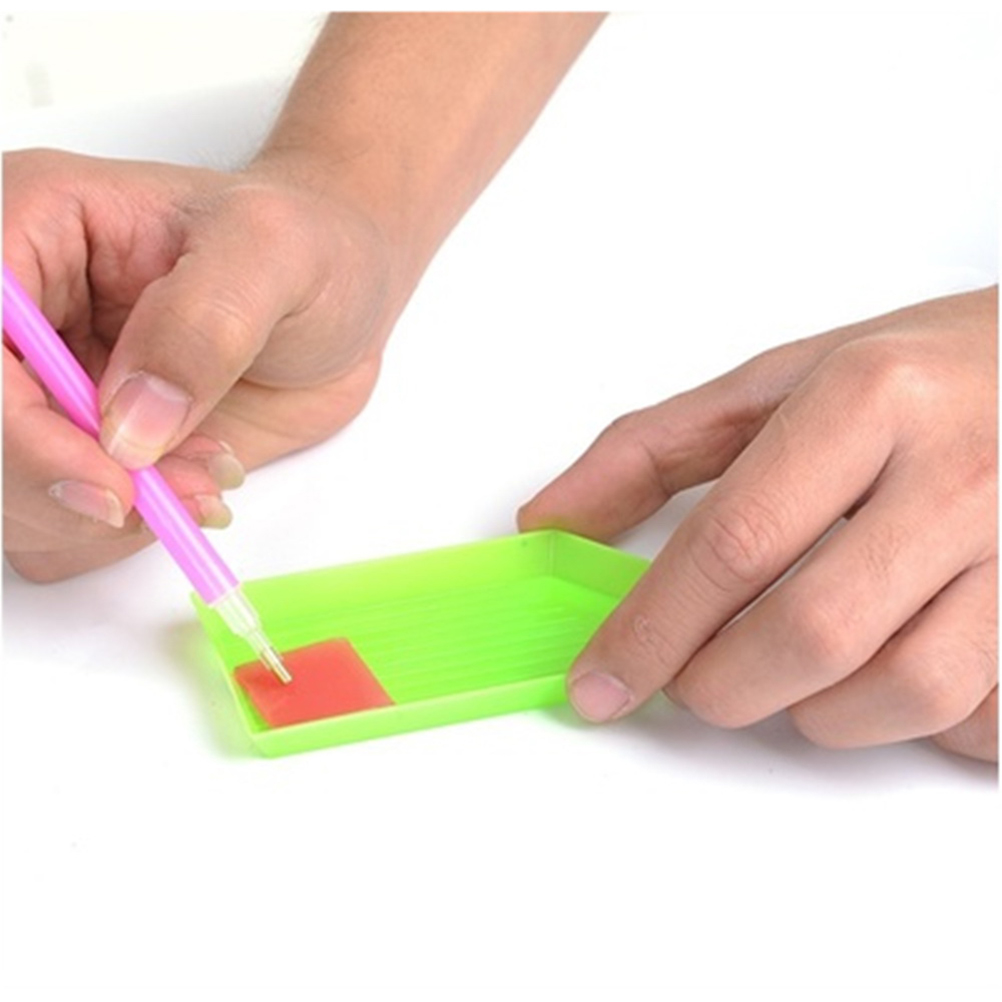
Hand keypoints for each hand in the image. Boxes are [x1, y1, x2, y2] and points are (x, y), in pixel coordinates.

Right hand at [3, 148, 402, 581]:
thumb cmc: (305, 250)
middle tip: (170, 493)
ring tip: (205, 477)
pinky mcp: (83, 451)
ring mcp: (47, 393)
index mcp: (33, 232)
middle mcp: (21, 324)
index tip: (107, 478)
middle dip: (64, 486)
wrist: (336, 302)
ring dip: (105, 517)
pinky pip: (61, 528)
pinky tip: (196, 488)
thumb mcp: (272, 253)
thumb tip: (128, 426)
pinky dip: (127, 532)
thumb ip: (202, 326)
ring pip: (9, 496)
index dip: (14, 424)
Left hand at [520, 288, 997, 761]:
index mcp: (869, 401)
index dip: (650, 630)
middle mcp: (959, 473)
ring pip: (904, 691)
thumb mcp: (780, 381)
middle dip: (721, 684)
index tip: (598, 682)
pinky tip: (890, 667)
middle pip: (810, 633)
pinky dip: (918, 720)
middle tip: (694, 675)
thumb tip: (550, 522)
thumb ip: (653, 450)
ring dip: (818, 711)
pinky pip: (983, 715)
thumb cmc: (919, 372)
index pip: (734, 542)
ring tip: (793, 667)